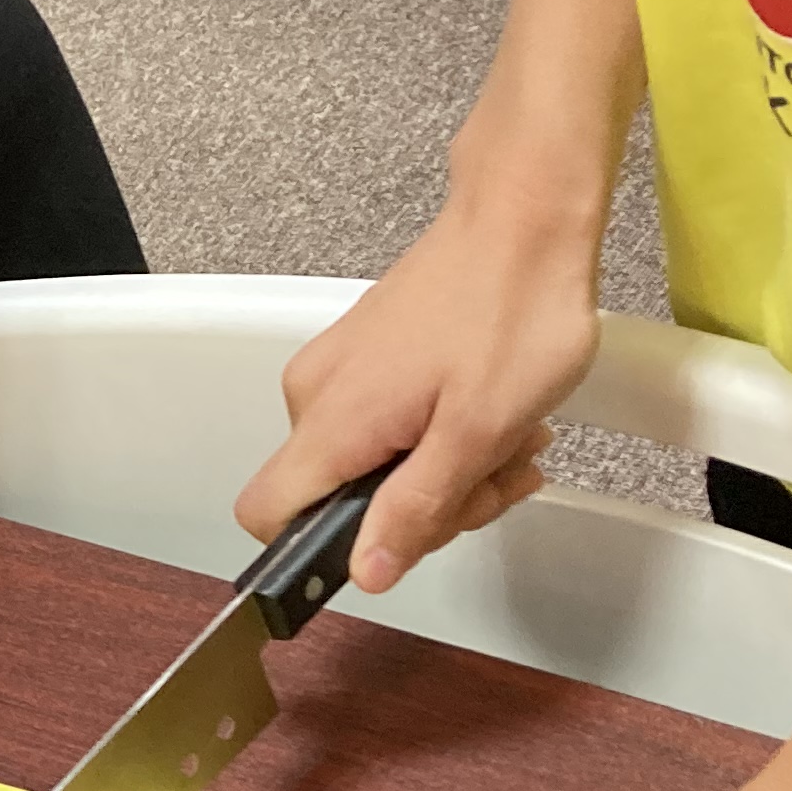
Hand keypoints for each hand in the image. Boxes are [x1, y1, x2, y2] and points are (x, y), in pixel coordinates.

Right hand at [235, 193, 603, 592]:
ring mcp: (339, 369)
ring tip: (510, 438)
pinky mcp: (365, 354)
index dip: (315, 552)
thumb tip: (365, 571)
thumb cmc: (511, 309)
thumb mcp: (478, 431)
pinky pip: (384, 424)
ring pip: (370, 464)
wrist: (525, 218)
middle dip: (424, 508)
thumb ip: (416, 508)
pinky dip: (440, 434)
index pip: (266, 514)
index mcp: (332, 419)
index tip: (391, 546)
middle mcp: (315, 393)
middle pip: (336, 499)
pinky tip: (492, 414)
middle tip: (496, 476)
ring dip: (443, 470)